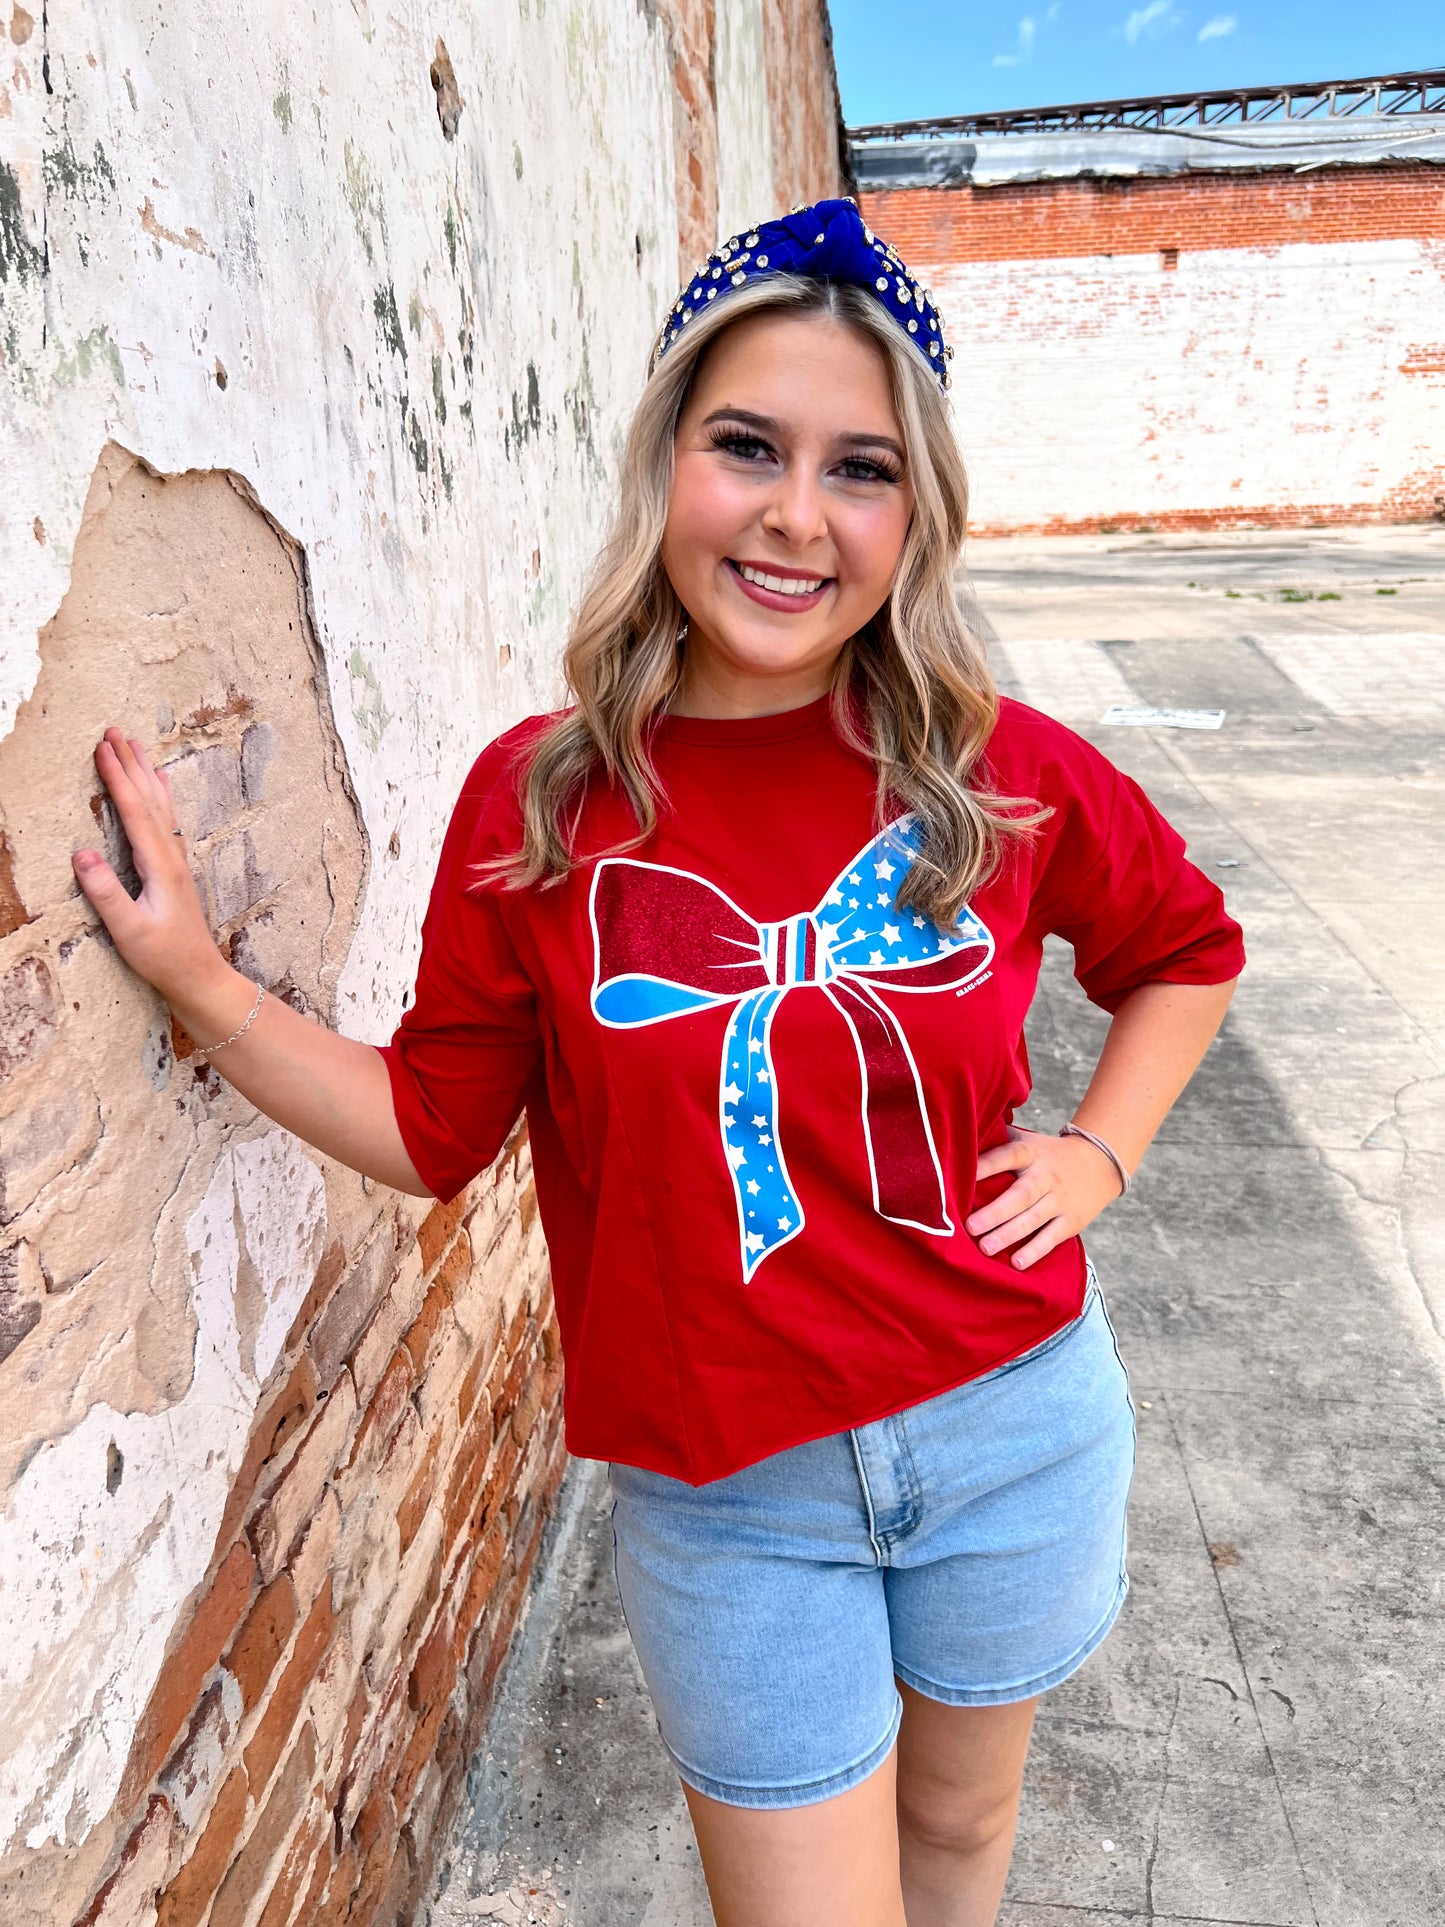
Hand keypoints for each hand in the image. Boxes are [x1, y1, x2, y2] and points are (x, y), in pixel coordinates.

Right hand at [72, 729, 227, 1004]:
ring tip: (134, 743)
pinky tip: (161, 783)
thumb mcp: (129, 931)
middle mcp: (172, 856)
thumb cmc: (164, 958)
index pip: (135, 811)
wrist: (200, 976)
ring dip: (145, 773)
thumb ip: (106, 894)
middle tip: (113, 729)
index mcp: (159, 865)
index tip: (101, 748)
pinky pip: (167, 819)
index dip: (117, 778)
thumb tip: (81, 855)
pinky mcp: (175, 868)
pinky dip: (161, 794)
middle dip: (130, 763)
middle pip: (150, 799)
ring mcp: (177, 860)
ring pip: (161, 805)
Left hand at [966, 1125, 1124, 1269]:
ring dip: (1009, 1234)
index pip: (1008, 1156)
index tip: (962, 1176)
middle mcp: (1046, 1176)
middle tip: (970, 1226)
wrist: (1098, 1162)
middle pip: (1020, 1195)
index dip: (987, 1165)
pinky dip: (1035, 1250)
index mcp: (1031, 1153)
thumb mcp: (1028, 1141)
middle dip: (995, 1212)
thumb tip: (957, 1139)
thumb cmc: (1047, 1154)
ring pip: (1033, 1219)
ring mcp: (1060, 1199)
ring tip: (985, 1248)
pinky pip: (1052, 1237)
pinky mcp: (1072, 1220)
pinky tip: (1017, 1263)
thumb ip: (998, 1141)